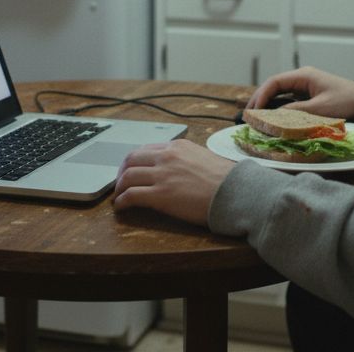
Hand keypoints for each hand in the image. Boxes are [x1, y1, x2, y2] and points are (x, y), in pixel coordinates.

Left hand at [113, 139, 235, 226]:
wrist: (235, 193)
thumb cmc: (226, 180)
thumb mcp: (204, 158)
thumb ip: (186, 160)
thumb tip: (179, 169)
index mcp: (178, 147)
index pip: (146, 149)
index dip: (134, 161)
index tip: (132, 170)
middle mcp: (167, 157)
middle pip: (131, 159)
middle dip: (121, 172)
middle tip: (120, 183)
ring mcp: (162, 175)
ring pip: (127, 177)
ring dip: (119, 187)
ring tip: (118, 196)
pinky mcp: (160, 195)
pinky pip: (131, 195)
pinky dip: (121, 201)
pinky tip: (121, 207)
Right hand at [247, 66, 353, 119]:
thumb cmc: (346, 102)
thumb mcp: (320, 109)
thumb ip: (296, 111)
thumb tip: (273, 117)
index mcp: (304, 76)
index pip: (275, 82)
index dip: (261, 96)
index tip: (253, 110)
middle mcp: (302, 79)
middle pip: (274, 87)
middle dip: (260, 100)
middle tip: (248, 116)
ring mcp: (305, 87)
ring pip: (280, 94)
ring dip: (268, 105)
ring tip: (255, 118)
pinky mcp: (308, 96)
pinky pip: (288, 101)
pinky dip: (278, 109)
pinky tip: (271, 118)